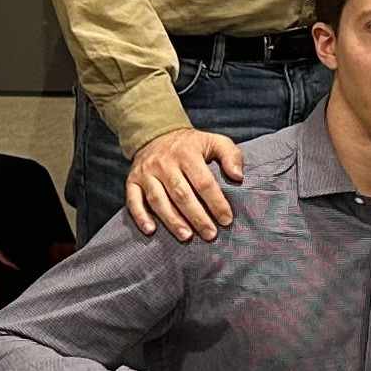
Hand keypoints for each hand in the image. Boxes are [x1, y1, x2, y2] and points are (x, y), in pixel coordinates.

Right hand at [123, 128, 245, 240]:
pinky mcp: (132, 181)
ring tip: (187, 236)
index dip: (216, 202)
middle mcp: (164, 164)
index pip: (203, 182)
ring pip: (158, 200)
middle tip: (210, 234)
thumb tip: (238, 177)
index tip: (226, 219)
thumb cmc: (191, 145)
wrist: (155, 134)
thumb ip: (231, 156)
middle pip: (181, 194)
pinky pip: (133, 200)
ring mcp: (146, 173)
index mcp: (187, 154)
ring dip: (172, 220)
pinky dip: (140, 216)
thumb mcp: (215, 141)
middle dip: (197, 217)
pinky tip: (151, 230)